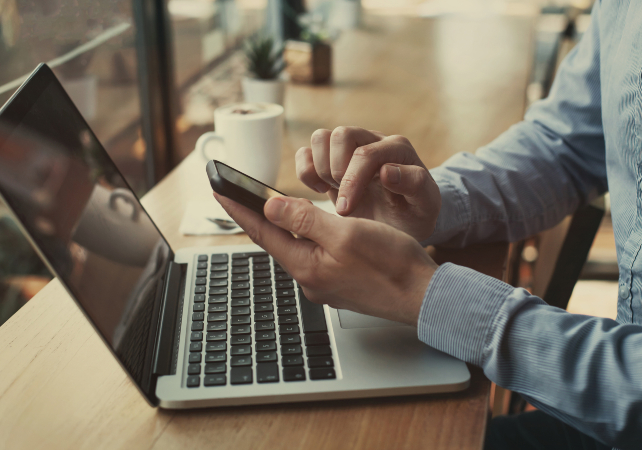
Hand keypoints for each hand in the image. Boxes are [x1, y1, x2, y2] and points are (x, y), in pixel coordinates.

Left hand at [214, 193, 438, 324]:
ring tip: (265, 207)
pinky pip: (313, 254)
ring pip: (295, 248)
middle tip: (236, 194)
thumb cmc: (391, 265)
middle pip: (274, 241)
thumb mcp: (346, 233)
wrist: (422, 296)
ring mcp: (324, 283)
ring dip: (280, 226)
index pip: (262, 232)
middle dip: (255, 216)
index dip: (239, 208)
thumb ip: (305, 220)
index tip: (219, 189)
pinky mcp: (339, 282)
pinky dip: (304, 237)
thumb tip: (270, 208)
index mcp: (306, 265)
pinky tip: (307, 229)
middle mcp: (310, 278)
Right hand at [295, 127, 440, 241]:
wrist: (401, 225)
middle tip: (345, 200)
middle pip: (341, 135)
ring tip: (334, 192)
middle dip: (336, 171)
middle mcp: (373, 141)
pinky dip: (306, 171)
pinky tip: (321, 189)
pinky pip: (306, 151)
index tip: (347, 210)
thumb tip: (386, 171)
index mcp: (398, 149)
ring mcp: (350, 148)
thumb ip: (415, 185)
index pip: (366, 153)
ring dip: (321, 169)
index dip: (352, 180)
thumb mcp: (426, 206)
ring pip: (321, 137)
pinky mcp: (331, 159)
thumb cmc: (414, 215)